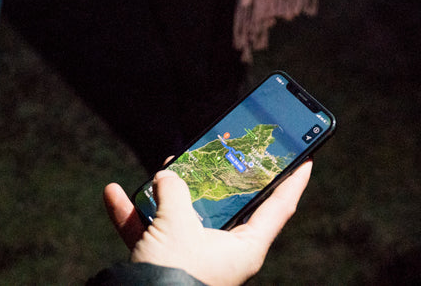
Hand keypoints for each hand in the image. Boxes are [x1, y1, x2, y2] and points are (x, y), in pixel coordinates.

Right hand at [101, 161, 311, 285]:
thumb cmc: (173, 275)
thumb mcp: (178, 224)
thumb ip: (176, 191)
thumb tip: (166, 177)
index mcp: (245, 246)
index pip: (280, 206)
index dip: (293, 180)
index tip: (306, 157)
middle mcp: (223, 251)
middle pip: (226, 204)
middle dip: (215, 176)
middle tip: (222, 148)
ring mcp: (192, 257)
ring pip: (182, 215)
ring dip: (164, 192)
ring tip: (161, 166)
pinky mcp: (162, 264)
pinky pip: (148, 233)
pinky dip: (131, 214)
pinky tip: (114, 194)